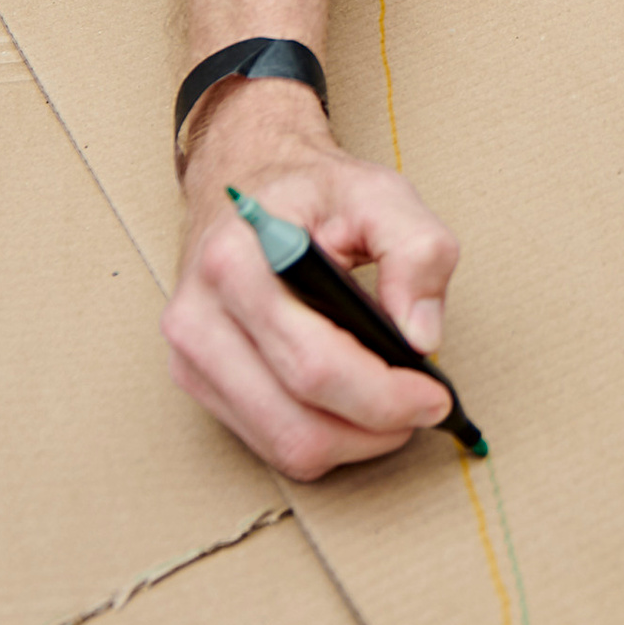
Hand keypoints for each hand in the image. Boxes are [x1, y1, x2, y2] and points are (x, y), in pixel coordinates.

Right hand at [165, 72, 460, 480]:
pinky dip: (322, 437)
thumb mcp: (381, 194)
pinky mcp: (194, 380)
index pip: (315, 364)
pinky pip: (268, 443)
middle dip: (376, 427)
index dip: (384, 395)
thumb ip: (418, 251)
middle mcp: (198, 316)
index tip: (435, 395)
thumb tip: (423, 338)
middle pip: (299, 421)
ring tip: (391, 407)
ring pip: (284, 446)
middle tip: (423, 406)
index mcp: (237, 262)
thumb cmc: (312, 192)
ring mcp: (188, 355)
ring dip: (353, 441)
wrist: (243, 177)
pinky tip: (351, 404)